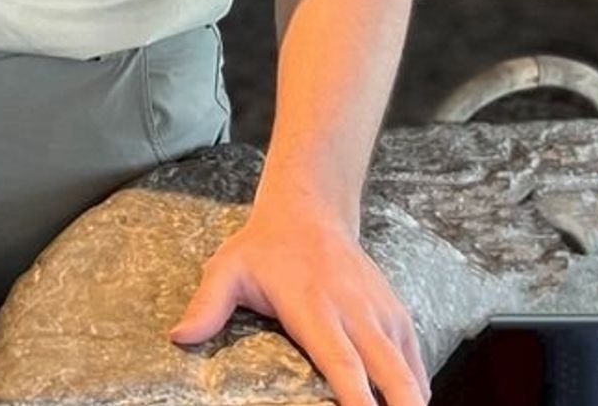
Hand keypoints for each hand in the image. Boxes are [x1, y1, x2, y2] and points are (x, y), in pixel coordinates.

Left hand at [171, 198, 427, 405]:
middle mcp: (355, 312)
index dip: (356, 397)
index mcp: (314, 307)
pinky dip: (418, 383)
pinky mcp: (397, 312)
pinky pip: (416, 356)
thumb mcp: (227, 268)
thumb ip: (207, 304)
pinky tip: (411, 403)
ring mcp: (381, 312)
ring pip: (408, 366)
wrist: (310, 210)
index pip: (341, 361)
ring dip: (411, 399)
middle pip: (389, 371)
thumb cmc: (264, 248)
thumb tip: (179, 338)